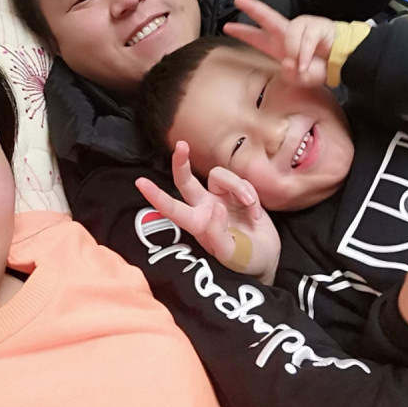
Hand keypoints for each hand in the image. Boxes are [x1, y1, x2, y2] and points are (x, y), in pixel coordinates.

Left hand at [135, 140, 280, 283]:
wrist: (267, 258)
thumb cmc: (244, 261)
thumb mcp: (231, 255)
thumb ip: (219, 234)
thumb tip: (215, 208)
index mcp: (197, 224)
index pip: (172, 208)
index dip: (156, 195)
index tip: (140, 182)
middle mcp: (204, 207)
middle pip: (185, 180)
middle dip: (180, 162)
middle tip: (181, 145)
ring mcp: (221, 198)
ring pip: (220, 176)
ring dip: (239, 188)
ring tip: (253, 212)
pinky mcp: (239, 193)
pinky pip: (242, 182)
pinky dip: (252, 196)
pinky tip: (256, 215)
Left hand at [224, 0, 334, 86]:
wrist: (342, 63)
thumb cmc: (319, 68)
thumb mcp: (301, 78)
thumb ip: (291, 75)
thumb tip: (287, 62)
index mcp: (278, 45)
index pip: (257, 37)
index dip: (242, 31)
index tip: (227, 27)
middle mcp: (288, 33)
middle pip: (268, 16)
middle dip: (253, 8)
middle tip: (238, 0)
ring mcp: (303, 26)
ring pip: (289, 32)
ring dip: (294, 49)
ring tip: (301, 64)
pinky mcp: (317, 25)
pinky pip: (306, 38)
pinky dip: (306, 53)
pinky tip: (307, 62)